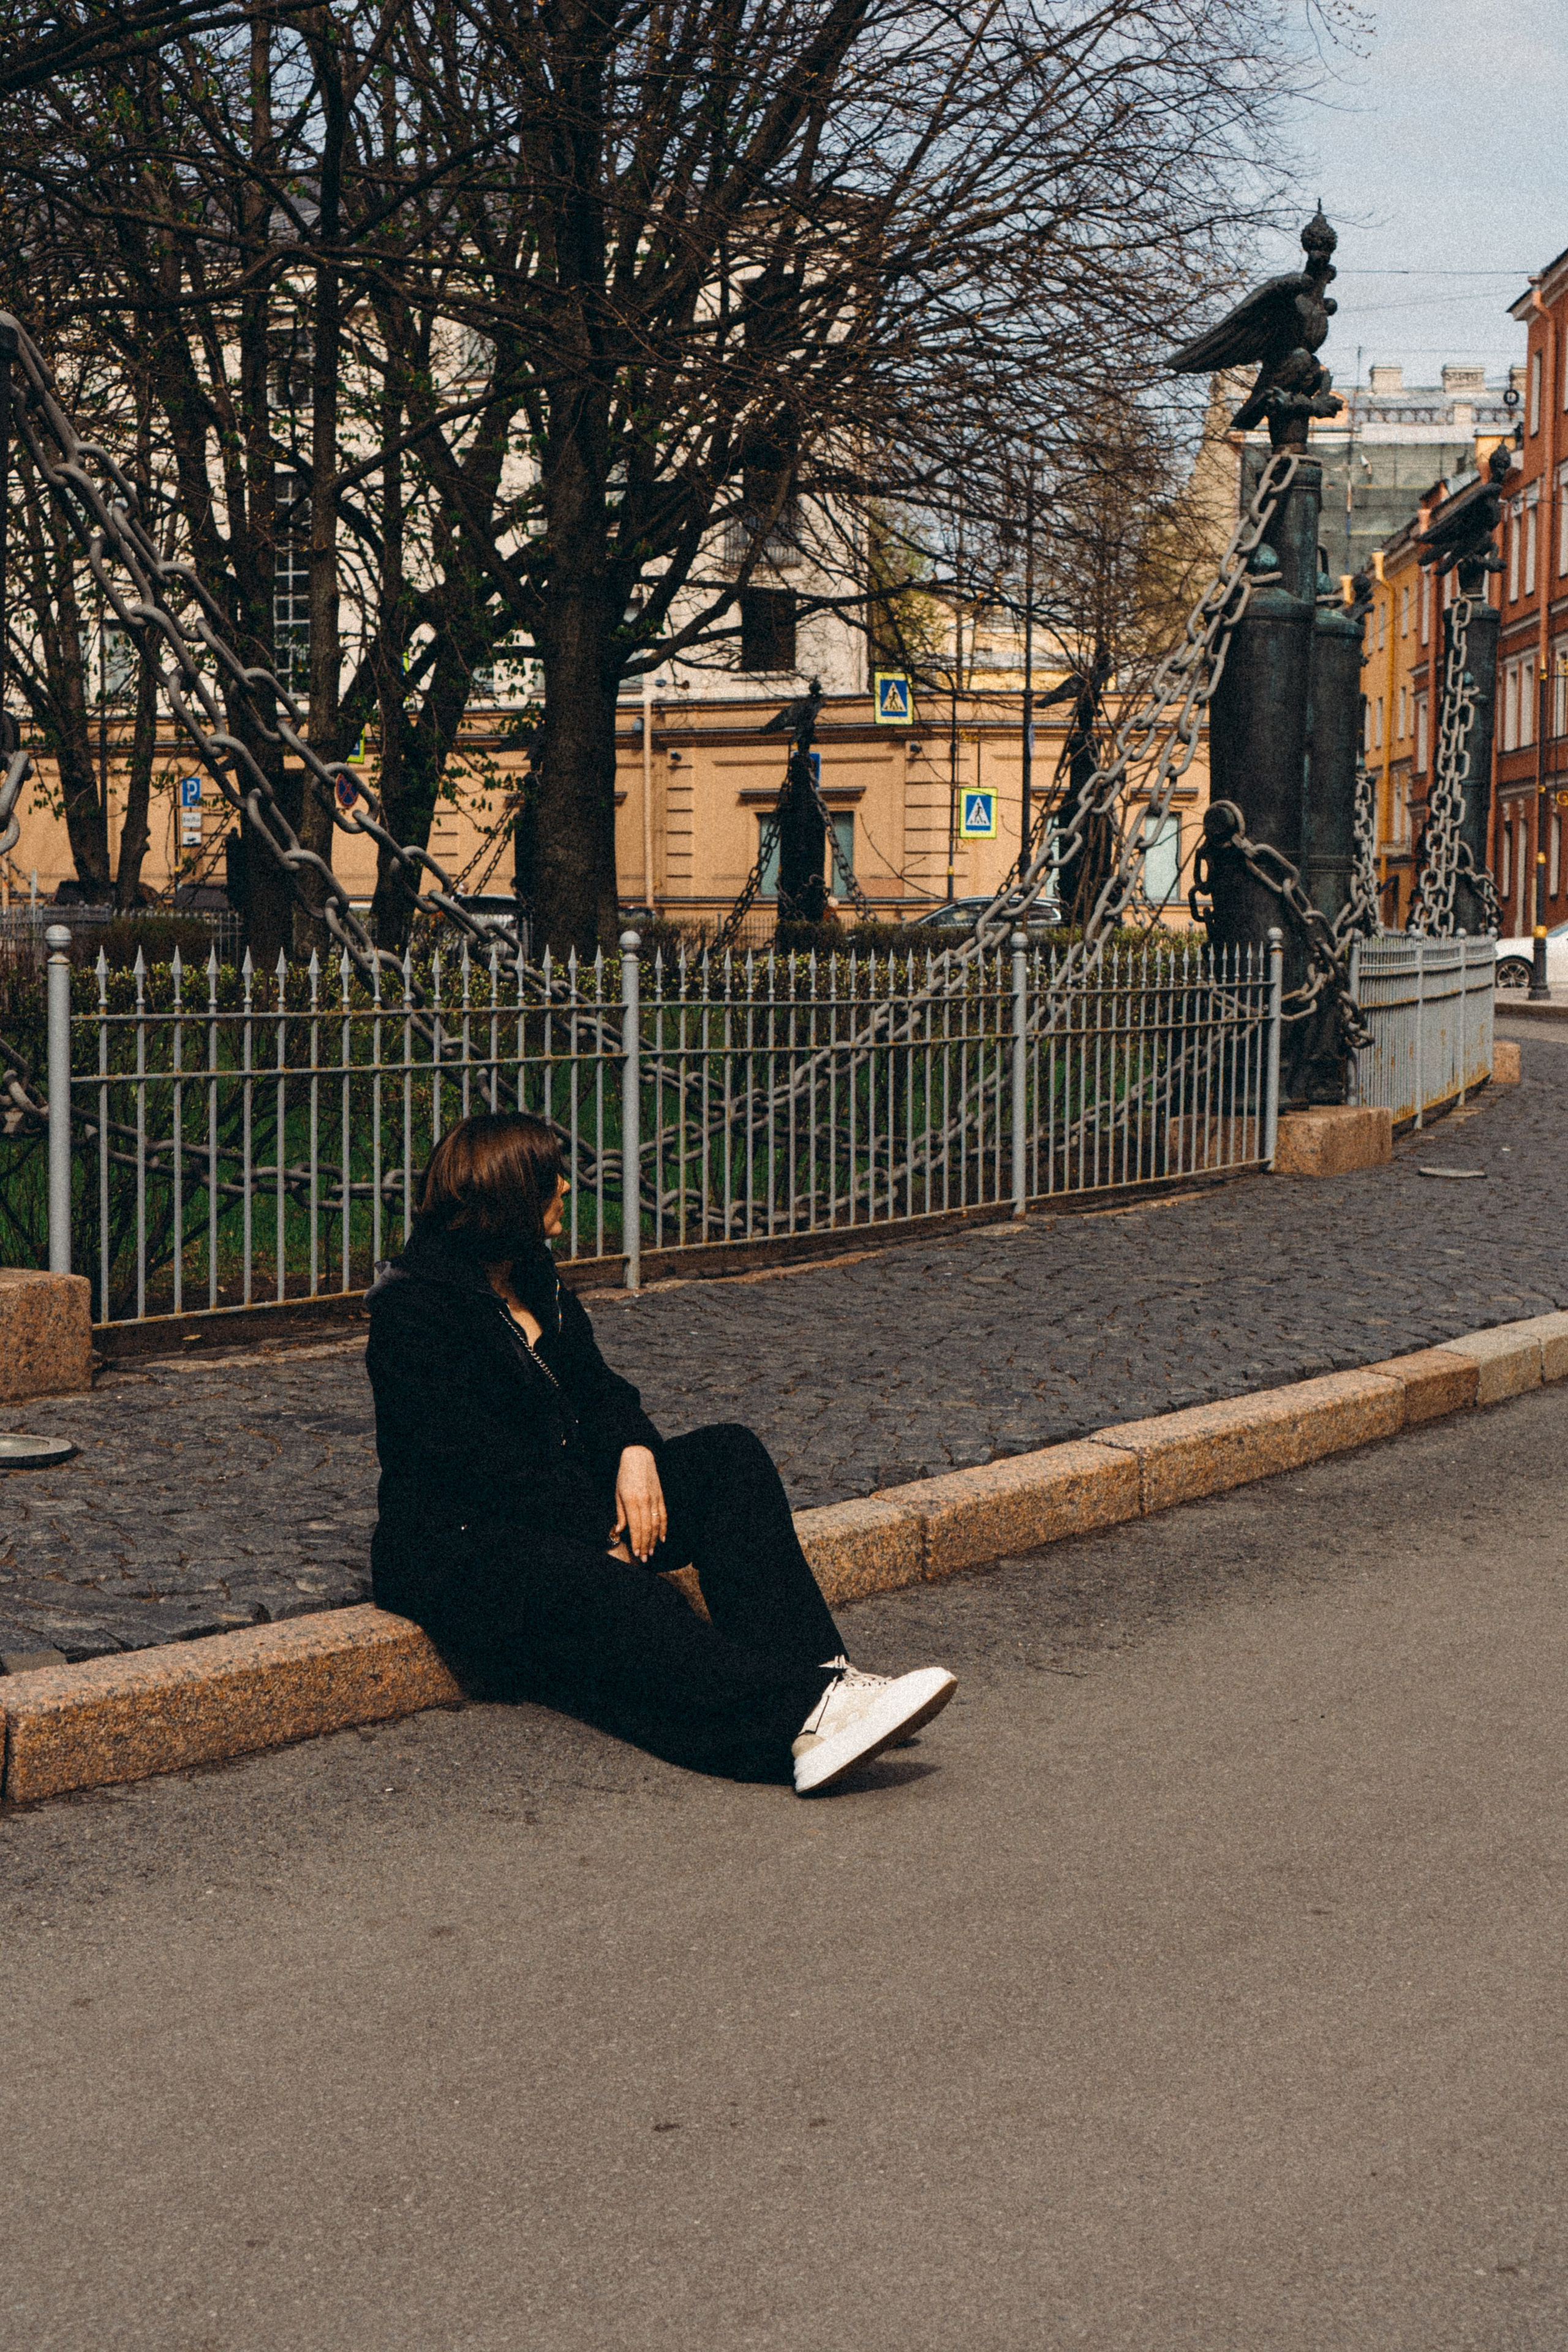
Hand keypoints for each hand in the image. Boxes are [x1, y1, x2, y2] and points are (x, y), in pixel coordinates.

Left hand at [612, 1445, 666, 1562]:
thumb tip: (619, 1530)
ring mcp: (654, 1499)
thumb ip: (620, 1513)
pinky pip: (663, 1515)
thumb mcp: (617, 1494)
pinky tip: (662, 1538)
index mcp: (632, 1501)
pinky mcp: (661, 1496)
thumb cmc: (624, 1476)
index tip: (637, 1553)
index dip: (637, 1542)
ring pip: (656, 1524)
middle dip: (646, 1545)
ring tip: (652, 1551)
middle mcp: (645, 1501)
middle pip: (647, 1529)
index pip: (636, 1527)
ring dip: (654, 1540)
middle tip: (645, 1558)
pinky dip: (664, 1527)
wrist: (639, 1457)